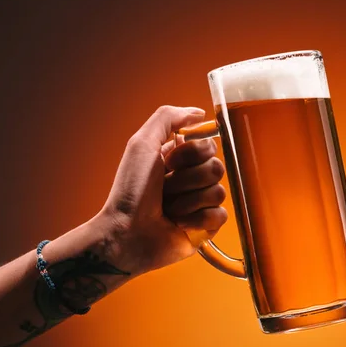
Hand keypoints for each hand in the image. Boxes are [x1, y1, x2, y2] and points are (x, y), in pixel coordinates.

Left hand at [98, 106, 226, 274]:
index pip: (208, 146)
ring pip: (219, 192)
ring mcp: (200, 203)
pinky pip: (220, 215)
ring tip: (169, 209)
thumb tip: (199, 113)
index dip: (190, 154)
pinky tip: (179, 224)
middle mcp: (192, 179)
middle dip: (187, 180)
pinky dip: (197, 219)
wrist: (126, 233)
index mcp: (179, 159)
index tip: (168, 163)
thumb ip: (168, 118)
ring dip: (188, 201)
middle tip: (165, 190)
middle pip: (217, 168)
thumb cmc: (130, 191)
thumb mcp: (141, 143)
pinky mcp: (206, 227)